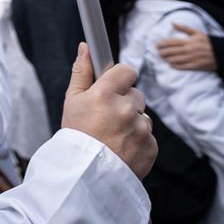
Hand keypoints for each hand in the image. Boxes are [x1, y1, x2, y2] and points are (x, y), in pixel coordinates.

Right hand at [61, 44, 156, 176]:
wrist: (84, 175)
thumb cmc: (76, 135)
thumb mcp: (72, 101)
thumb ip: (81, 72)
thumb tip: (85, 47)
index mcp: (105, 94)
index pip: (126, 71)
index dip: (120, 78)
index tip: (114, 86)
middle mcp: (126, 109)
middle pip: (136, 94)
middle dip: (125, 103)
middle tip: (108, 118)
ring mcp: (140, 129)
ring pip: (143, 116)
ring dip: (133, 123)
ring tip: (114, 137)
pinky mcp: (151, 146)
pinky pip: (148, 136)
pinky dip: (138, 141)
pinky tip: (122, 148)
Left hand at [155, 25, 218, 72]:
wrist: (221, 54)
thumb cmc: (209, 43)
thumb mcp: (198, 33)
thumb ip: (185, 28)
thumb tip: (173, 23)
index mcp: (189, 41)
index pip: (172, 42)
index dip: (163, 44)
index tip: (157, 45)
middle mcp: (189, 50)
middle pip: (172, 51)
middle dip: (163, 52)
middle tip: (158, 52)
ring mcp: (192, 59)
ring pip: (175, 59)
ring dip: (167, 59)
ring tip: (163, 58)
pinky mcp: (195, 66)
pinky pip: (182, 67)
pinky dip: (175, 66)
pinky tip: (171, 64)